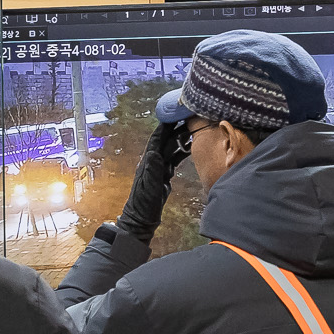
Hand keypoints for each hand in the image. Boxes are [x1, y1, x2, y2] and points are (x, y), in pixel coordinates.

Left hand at [117, 122, 188, 239]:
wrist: (141, 220)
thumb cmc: (143, 206)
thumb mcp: (149, 188)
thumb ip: (152, 170)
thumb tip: (154, 151)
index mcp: (148, 163)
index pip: (156, 140)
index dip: (164, 126)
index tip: (173, 113)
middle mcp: (152, 163)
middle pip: (164, 141)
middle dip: (174, 128)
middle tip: (187, 116)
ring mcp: (158, 169)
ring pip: (170, 149)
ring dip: (179, 139)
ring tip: (192, 129)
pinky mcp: (163, 176)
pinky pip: (173, 159)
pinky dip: (181, 152)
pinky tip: (190, 148)